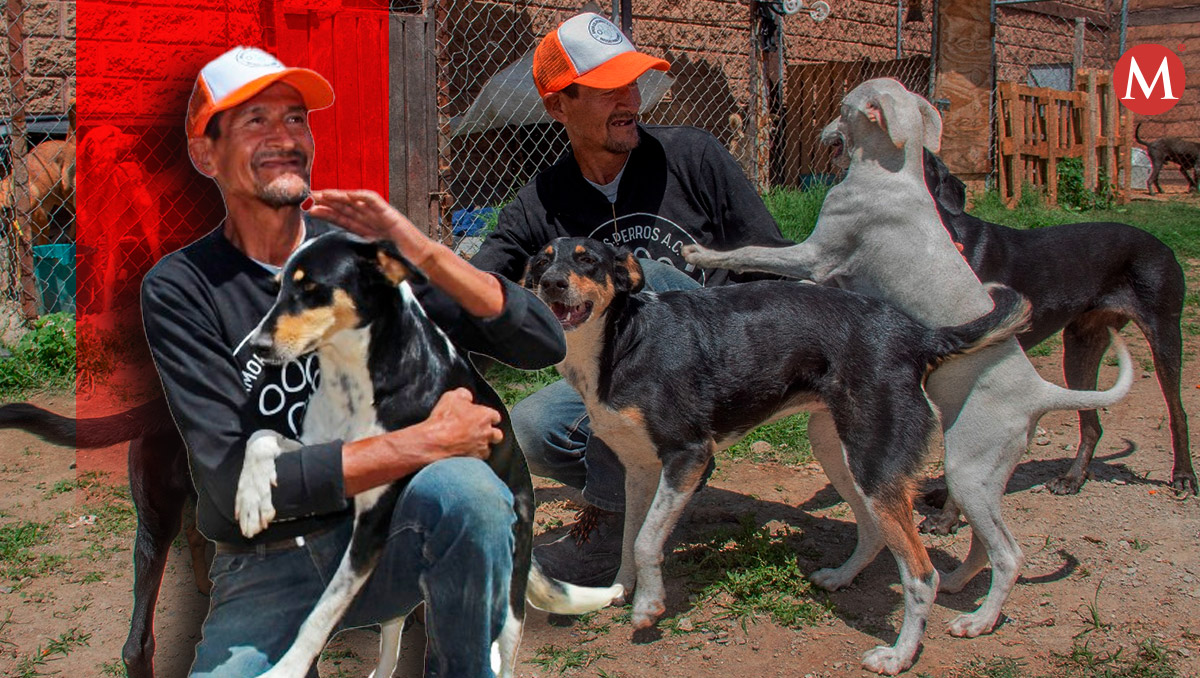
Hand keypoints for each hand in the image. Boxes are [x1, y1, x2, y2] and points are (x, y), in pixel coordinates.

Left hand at [308, 189, 433, 264]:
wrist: (421, 262)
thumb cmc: (400, 264)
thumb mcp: (372, 260)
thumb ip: (358, 259)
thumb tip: (336, 268)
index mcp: (366, 231)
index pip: (343, 219)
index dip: (327, 213)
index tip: (310, 210)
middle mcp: (371, 221)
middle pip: (346, 208)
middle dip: (328, 202)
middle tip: (309, 197)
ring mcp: (380, 216)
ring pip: (356, 202)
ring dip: (339, 197)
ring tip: (323, 194)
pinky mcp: (390, 214)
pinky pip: (374, 201)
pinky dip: (361, 196)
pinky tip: (348, 194)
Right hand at [414, 388, 502, 462]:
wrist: (434, 443)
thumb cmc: (443, 420)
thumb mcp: (451, 397)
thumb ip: (463, 394)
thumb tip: (467, 396)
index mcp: (485, 416)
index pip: (495, 416)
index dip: (488, 416)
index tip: (481, 417)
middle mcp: (487, 433)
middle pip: (497, 435)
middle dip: (491, 434)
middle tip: (479, 432)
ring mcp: (481, 448)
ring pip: (488, 449)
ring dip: (482, 446)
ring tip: (470, 444)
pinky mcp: (474, 460)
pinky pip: (478, 460)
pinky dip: (473, 457)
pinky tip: (465, 454)